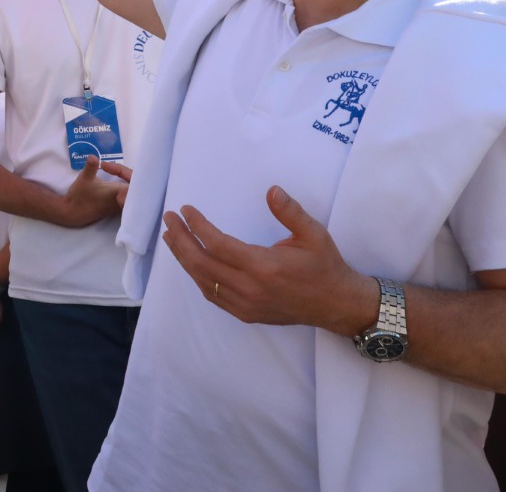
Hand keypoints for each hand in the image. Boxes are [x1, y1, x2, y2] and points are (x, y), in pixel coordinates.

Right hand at [53, 160, 131, 228]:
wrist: (73, 213)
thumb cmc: (80, 196)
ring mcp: (119, 205)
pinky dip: (124, 189)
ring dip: (128, 182)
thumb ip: (90, 167)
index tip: (104, 165)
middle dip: (130, 175)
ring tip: (122, 172)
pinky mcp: (115, 208)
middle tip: (119, 166)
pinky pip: (126, 198)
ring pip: (131, 193)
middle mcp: (122, 200)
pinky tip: (119, 183)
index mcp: (118, 192)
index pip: (132, 179)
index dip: (121, 169)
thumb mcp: (84, 179)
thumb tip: (93, 156)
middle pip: (136, 187)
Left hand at [160, 186, 379, 334]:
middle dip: (180, 239)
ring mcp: (245, 305)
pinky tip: (191, 262)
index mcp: (263, 267)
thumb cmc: (325, 266)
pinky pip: (212, 295)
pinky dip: (197, 277)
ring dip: (183, 258)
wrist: (337, 305)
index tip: (185, 210)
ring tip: (171, 238)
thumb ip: (290, 212)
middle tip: (169, 220)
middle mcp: (249, 288)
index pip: (217, 244)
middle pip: (201, 263)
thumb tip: (271, 190)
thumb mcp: (314, 234)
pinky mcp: (246, 314)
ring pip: (202, 281)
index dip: (197, 226)